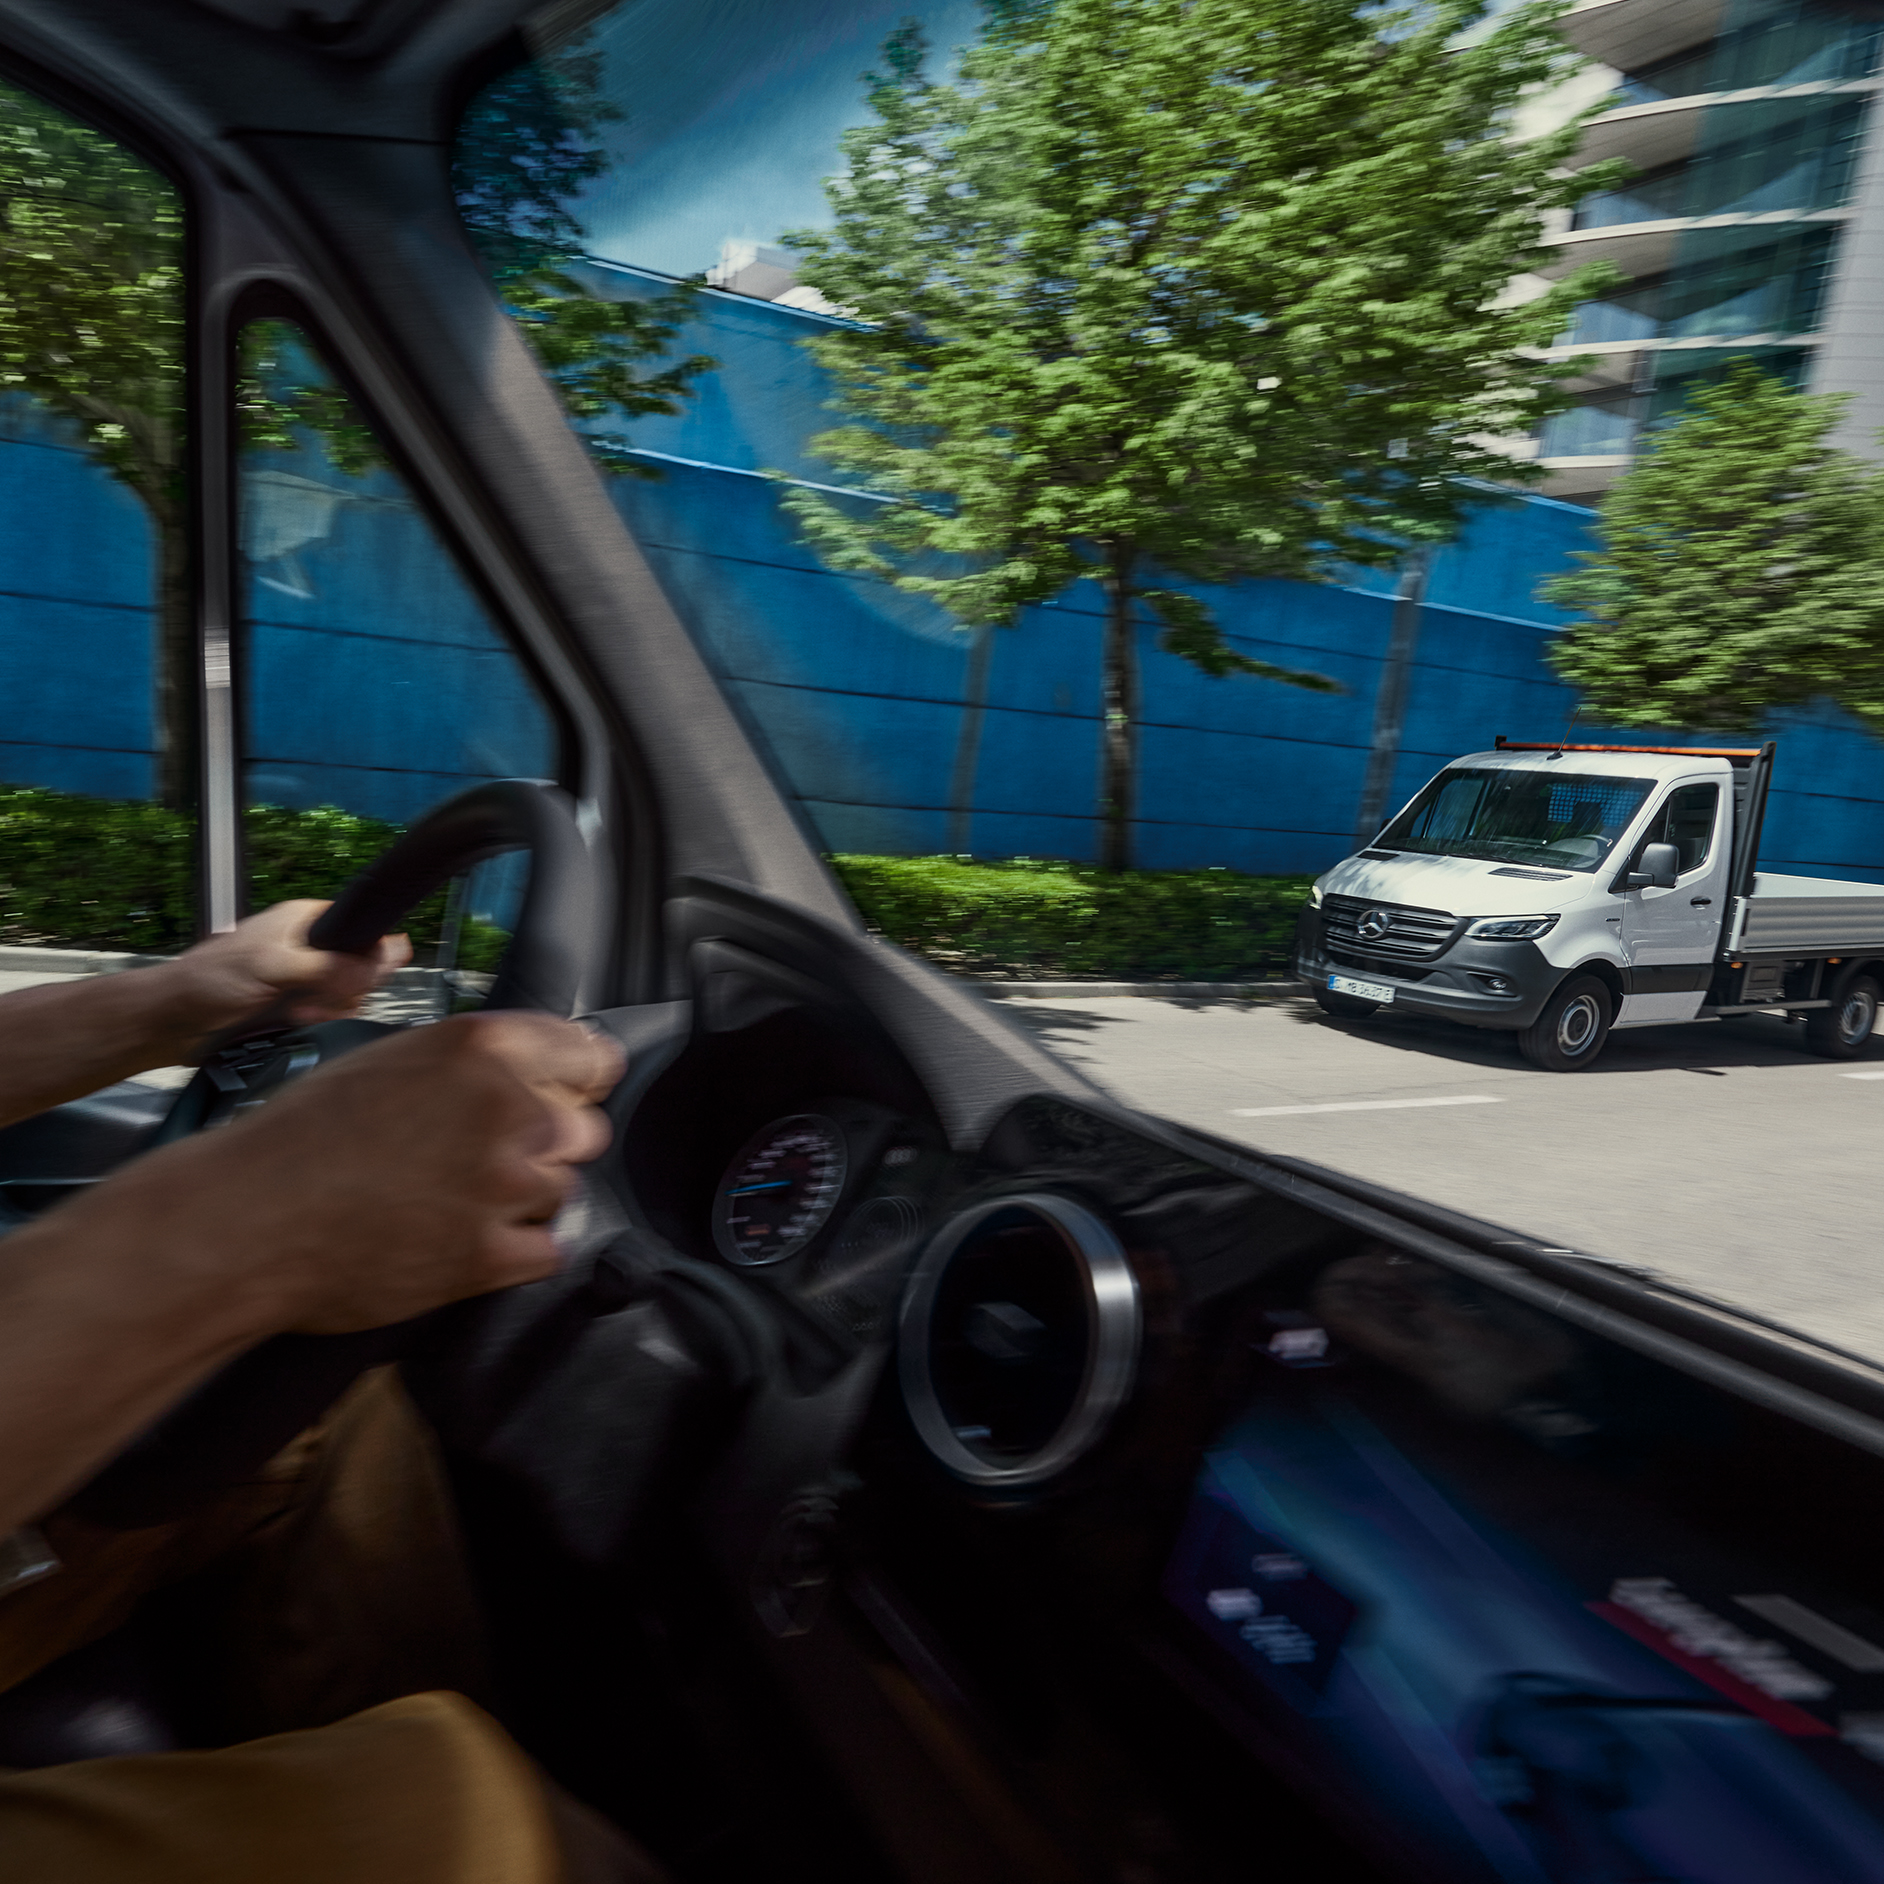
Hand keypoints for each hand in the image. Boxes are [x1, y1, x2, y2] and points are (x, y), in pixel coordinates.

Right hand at [54, 1011, 624, 1334]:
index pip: (592, 1057)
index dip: (579, 1083)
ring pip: (561, 1191)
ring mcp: (503, 1184)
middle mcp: (507, 1108)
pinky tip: (460, 1243)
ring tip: (452, 1204)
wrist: (245, 1220)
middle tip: (485, 1161)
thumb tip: (534, 1076)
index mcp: (483, 1047)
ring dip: (522, 1201)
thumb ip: (473, 1064)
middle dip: (547, 1147)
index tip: (568, 1097)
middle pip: (584, 1131)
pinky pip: (545, 1250)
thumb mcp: (393, 1062)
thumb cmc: (302, 1136)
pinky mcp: (490, 1255)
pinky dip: (512, 1253)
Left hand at [160, 900, 411, 1051]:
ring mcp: (307, 978)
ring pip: (351, 994)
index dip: (368, 954)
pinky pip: (332, 1016)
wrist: (174, 1023)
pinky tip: (297, 1024)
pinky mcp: (300, 1007)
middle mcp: (311, 946)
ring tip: (299, 1013)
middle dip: (346, 989)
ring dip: (331, 1010)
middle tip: (315, 997)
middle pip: (363, 966)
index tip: (358, 976)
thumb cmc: (208, 981)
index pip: (363, 928)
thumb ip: (328, 965)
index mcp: (305, 920)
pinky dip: (320, 1024)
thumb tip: (382, 961)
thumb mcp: (273, 966)